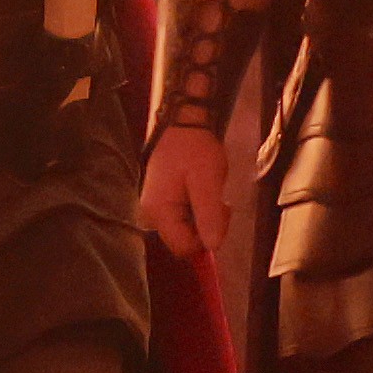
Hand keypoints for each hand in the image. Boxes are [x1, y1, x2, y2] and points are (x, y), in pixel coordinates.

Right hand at [140, 120, 230, 267]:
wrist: (183, 124)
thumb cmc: (194, 150)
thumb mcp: (208, 183)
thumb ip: (210, 216)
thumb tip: (213, 247)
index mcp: (159, 212)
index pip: (183, 248)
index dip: (205, 241)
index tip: (220, 217)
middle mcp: (151, 215)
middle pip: (184, 241)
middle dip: (206, 228)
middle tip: (219, 203)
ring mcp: (155, 209)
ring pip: (186, 231)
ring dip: (204, 219)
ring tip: (210, 193)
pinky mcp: (161, 203)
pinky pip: (183, 220)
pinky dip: (197, 211)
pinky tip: (201, 192)